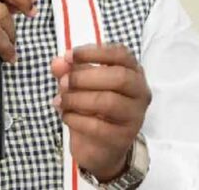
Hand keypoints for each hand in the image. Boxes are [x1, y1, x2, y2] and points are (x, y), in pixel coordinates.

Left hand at [50, 44, 150, 181]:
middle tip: (62, 82)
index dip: (94, 53)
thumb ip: (68, 71)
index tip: (69, 56)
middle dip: (85, 77)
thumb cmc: (92, 106)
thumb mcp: (78, 84)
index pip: (120, 54)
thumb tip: (57, 63)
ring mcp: (135, 116)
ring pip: (109, 102)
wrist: (97, 146)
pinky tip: (65, 116)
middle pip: (119, 77)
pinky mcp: (123, 138)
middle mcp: (140, 92)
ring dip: (78, 99)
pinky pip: (98, 126)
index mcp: (132, 71)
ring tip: (60, 100)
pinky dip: (76, 119)